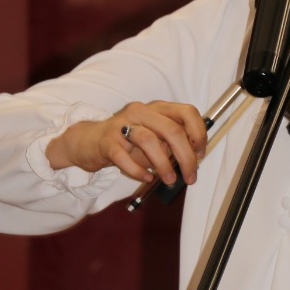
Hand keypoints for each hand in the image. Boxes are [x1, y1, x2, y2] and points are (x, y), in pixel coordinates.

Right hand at [46, 101, 207, 187]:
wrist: (88, 142)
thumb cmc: (126, 142)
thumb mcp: (153, 138)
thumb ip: (171, 144)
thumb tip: (193, 160)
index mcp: (157, 108)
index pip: (187, 112)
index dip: (199, 133)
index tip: (201, 154)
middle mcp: (141, 112)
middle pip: (172, 129)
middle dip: (186, 156)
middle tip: (191, 177)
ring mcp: (122, 125)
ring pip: (149, 141)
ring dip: (164, 165)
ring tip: (170, 180)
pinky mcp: (107, 142)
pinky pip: (124, 157)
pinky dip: (138, 170)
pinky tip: (146, 178)